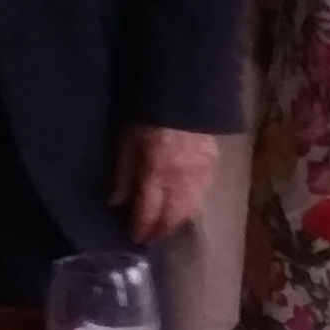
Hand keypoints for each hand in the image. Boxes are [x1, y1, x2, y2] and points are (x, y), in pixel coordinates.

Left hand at [115, 124, 223, 246]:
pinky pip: (203, 193)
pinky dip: (191, 204)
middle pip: (172, 217)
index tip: (134, 238)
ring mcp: (201, 174)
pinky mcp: (213, 164)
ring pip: (190, 209)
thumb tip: (116, 202)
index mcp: (157, 175)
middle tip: (150, 238)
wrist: (185, 92)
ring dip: (177, 221)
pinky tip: (185, 205)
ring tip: (166, 225)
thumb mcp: (127, 141)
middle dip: (161, 230)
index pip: (149, 213)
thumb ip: (123, 173)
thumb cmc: (148, 115)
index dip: (141, 228)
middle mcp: (181, 181)